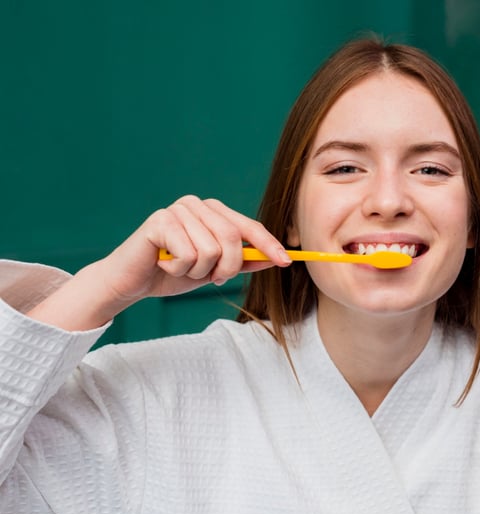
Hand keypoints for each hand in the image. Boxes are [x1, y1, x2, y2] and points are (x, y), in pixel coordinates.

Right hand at [28, 196, 291, 330]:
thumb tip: (272, 259)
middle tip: (212, 277)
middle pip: (233, 238)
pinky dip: (179, 268)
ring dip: (199, 270)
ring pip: (211, 249)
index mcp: (213, 212)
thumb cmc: (173, 273)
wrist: (132, 281)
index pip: (248, 226)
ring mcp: (178, 210)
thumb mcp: (214, 270)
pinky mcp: (160, 221)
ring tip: (181, 267)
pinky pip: (189, 253)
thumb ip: (241, 262)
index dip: (268, 245)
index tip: (286, 262)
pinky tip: (165, 262)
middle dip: (228, 267)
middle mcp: (197, 205)